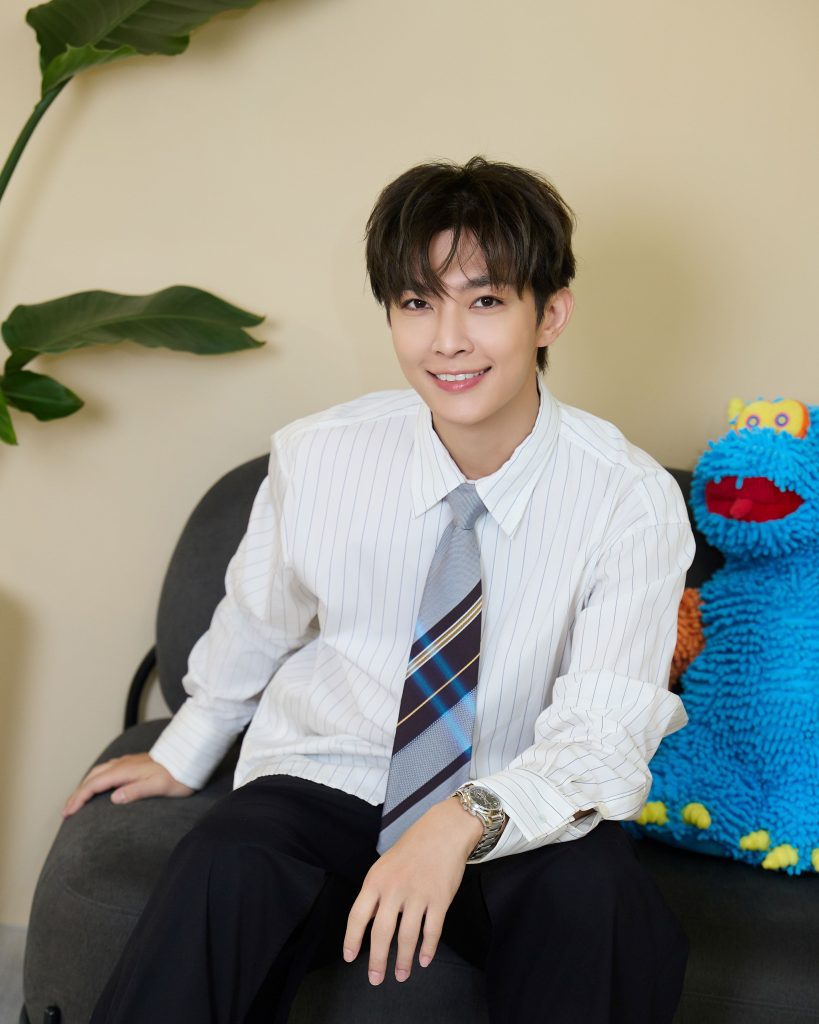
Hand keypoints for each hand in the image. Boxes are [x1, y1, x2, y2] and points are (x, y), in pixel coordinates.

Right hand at [62, 752, 194, 816]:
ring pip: (99, 771)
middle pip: (92, 777)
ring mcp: (128, 761)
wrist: (191, 758)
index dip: (79, 799)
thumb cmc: (178, 775)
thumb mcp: (159, 786)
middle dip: (77, 793)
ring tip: (78, 799)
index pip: (94, 785)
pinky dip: (96, 778)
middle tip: (66, 811)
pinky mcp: (134, 762)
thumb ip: (137, 791)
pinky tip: (99, 784)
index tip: (68, 813)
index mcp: (126, 771)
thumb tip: (114, 798)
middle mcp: (124, 764)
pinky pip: (108, 769)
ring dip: (85, 785)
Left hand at [343, 797, 482, 985]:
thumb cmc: (411, 849)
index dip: (351, 940)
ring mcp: (418, 895)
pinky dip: (428, 949)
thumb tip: (368, 924)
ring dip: (403, 961)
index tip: (349, 957)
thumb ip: (376, 893)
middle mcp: (394, 889)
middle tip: (375, 979)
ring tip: (401, 975)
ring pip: (407, 938)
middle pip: (381, 933)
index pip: (357, 916)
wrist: (443, 831)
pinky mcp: (440, 899)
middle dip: (377, 961)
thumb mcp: (384, 866)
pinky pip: (432, 931)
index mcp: (376, 881)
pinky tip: (424, 960)